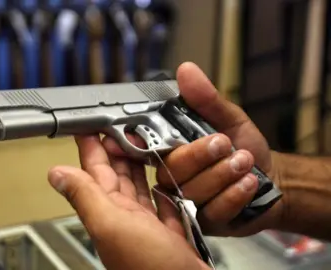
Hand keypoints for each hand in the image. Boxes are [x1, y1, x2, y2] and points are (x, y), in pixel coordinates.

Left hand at [48, 135, 210, 269]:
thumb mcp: (112, 226)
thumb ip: (86, 197)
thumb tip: (56, 174)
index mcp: (109, 212)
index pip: (95, 171)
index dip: (92, 147)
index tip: (89, 126)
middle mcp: (125, 218)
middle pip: (117, 176)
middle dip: (116, 149)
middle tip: (118, 127)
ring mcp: (148, 227)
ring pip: (139, 187)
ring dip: (138, 165)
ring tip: (139, 144)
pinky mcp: (170, 234)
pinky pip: (163, 205)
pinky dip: (163, 189)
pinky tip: (164, 179)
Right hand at [104, 62, 284, 236]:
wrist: (272, 178)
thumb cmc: (243, 147)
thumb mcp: (228, 118)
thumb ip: (206, 99)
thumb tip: (186, 70)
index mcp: (169, 151)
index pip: (142, 148)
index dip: (134, 143)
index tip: (138, 136)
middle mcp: (172, 178)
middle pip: (169, 171)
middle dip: (199, 156)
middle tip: (224, 143)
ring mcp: (186, 203)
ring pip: (192, 191)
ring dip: (222, 174)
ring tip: (245, 161)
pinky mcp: (204, 222)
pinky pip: (213, 211)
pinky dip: (233, 194)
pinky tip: (248, 183)